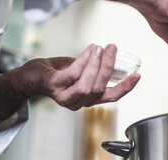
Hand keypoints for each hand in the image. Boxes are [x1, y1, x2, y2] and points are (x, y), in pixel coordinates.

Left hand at [23, 44, 139, 109]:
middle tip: (112, 49)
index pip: (111, 97)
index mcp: (88, 99)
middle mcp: (78, 102)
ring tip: (99, 49)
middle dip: (108, 68)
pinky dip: (83, 61)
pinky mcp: (54, 87)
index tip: (137, 76)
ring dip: (95, 65)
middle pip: (99, 90)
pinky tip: (89, 51)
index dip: (125, 88)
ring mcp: (65, 97)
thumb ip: (95, 70)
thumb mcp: (80, 72)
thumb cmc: (57, 74)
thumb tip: (111, 58)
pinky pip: (72, 75)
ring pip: (87, 86)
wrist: (31, 77)